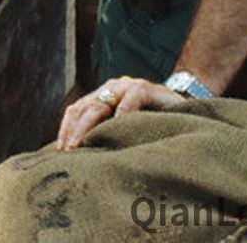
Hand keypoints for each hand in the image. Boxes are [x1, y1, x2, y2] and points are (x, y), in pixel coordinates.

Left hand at [56, 76, 183, 150]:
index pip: (76, 110)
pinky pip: (132, 98)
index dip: (66, 130)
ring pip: (100, 105)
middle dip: (75, 132)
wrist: (186, 108)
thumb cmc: (154, 125)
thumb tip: (83, 161)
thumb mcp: (126, 129)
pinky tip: (119, 130)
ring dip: (89, 127)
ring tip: (85, 145)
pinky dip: (124, 113)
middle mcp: (110, 89)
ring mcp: (126, 86)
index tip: (60, 152)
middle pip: (84, 109)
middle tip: (71, 153)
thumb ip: (108, 135)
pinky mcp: (146, 88)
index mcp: (102, 97)